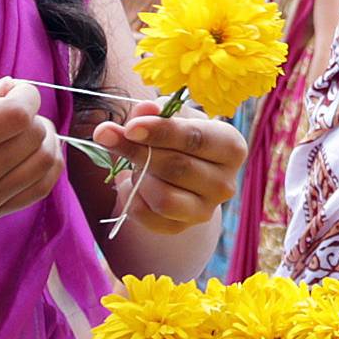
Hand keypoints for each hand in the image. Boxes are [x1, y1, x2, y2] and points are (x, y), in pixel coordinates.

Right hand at [0, 79, 64, 230]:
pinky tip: (30, 151)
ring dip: (42, 137)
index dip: (26, 94)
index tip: (12, 88)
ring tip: (22, 127)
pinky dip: (46, 165)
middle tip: (9, 106)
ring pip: (45, 163)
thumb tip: (10, 89)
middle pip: (34, 137)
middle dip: (31, 113)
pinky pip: (40, 189)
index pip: (17, 115)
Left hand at [92, 103, 247, 234]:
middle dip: (137, 151)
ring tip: (135, 163)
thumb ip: (156, 111)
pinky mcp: (181, 228)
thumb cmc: (178, 136)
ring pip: (163, 198)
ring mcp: (205, 210)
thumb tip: (143, 110)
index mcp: (230, 147)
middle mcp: (224, 183)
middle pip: (176, 168)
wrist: (182, 173)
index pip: (195, 139)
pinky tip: (132, 183)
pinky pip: (147, 216)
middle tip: (107, 135)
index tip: (129, 127)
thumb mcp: (171, 115)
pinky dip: (131, 197)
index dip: (160, 132)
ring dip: (139, 177)